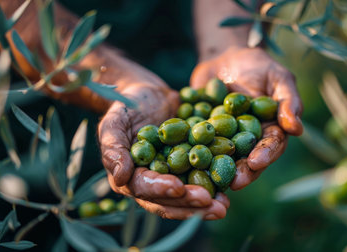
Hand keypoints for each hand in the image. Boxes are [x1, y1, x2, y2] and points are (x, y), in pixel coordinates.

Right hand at [96, 50, 228, 219]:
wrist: (148, 94)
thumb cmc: (126, 106)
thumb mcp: (114, 122)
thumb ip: (113, 148)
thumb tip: (119, 178)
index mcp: (131, 176)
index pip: (144, 188)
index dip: (160, 190)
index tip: (178, 188)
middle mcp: (153, 183)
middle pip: (170, 200)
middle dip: (190, 204)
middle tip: (211, 205)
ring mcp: (173, 176)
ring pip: (189, 195)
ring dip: (207, 203)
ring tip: (224, 206)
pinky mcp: (190, 165)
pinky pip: (203, 176)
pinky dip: (217, 182)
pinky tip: (233, 185)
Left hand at [190, 46, 302, 189]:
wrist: (225, 57)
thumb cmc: (258, 66)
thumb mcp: (278, 77)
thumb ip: (288, 101)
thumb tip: (297, 129)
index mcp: (268, 131)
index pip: (269, 146)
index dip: (264, 155)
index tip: (256, 163)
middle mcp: (245, 141)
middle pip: (245, 160)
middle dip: (241, 172)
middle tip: (234, 182)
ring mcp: (221, 139)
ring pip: (219, 158)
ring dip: (215, 170)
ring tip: (210, 179)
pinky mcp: (200, 133)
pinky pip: (194, 144)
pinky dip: (189, 152)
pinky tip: (182, 160)